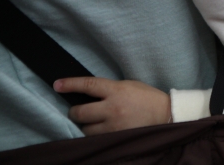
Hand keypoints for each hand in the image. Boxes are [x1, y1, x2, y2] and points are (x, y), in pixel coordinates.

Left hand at [54, 77, 170, 135]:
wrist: (166, 115)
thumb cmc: (148, 98)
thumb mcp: (129, 85)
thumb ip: (110, 89)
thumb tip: (89, 92)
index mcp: (116, 90)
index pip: (88, 85)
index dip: (70, 84)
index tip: (57, 84)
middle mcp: (112, 108)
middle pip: (80, 112)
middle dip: (75, 112)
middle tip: (77, 111)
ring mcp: (113, 125)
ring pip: (85, 129)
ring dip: (85, 126)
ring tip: (93, 123)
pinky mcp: (116, 138)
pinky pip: (96, 139)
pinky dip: (95, 135)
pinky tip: (99, 131)